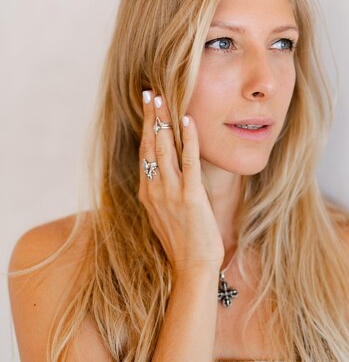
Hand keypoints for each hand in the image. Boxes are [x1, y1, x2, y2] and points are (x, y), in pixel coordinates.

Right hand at [138, 90, 224, 276]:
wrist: (192, 268)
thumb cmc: (183, 243)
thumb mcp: (165, 215)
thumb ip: (162, 193)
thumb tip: (165, 175)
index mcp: (148, 193)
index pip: (144, 152)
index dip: (145, 128)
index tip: (146, 107)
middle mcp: (154, 189)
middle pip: (149, 145)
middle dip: (150, 117)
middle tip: (151, 93)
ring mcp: (170, 192)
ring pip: (163, 148)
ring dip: (163, 121)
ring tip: (164, 98)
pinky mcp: (190, 197)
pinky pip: (189, 161)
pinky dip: (188, 139)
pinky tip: (188, 120)